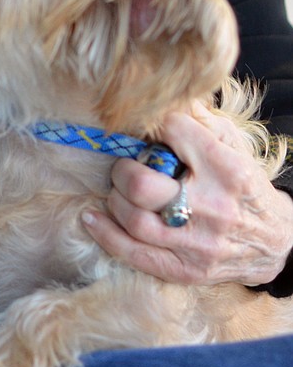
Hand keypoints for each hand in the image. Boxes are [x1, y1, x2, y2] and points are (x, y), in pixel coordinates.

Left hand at [82, 106, 292, 287]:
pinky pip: (135, 255)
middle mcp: (213, 207)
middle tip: (124, 165)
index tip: (149, 130)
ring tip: (118, 190)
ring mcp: (198, 243)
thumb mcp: (232, 146)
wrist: (275, 240)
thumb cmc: (244, 186)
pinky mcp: (187, 270)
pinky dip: (106, 234)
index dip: (156, 125)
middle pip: (142, 185)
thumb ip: (198, 120)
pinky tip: (91, 217)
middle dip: (122, 170)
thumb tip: (164, 96)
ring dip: (115, 199)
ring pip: (133, 220)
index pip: (174, 132)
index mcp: (226, 169)